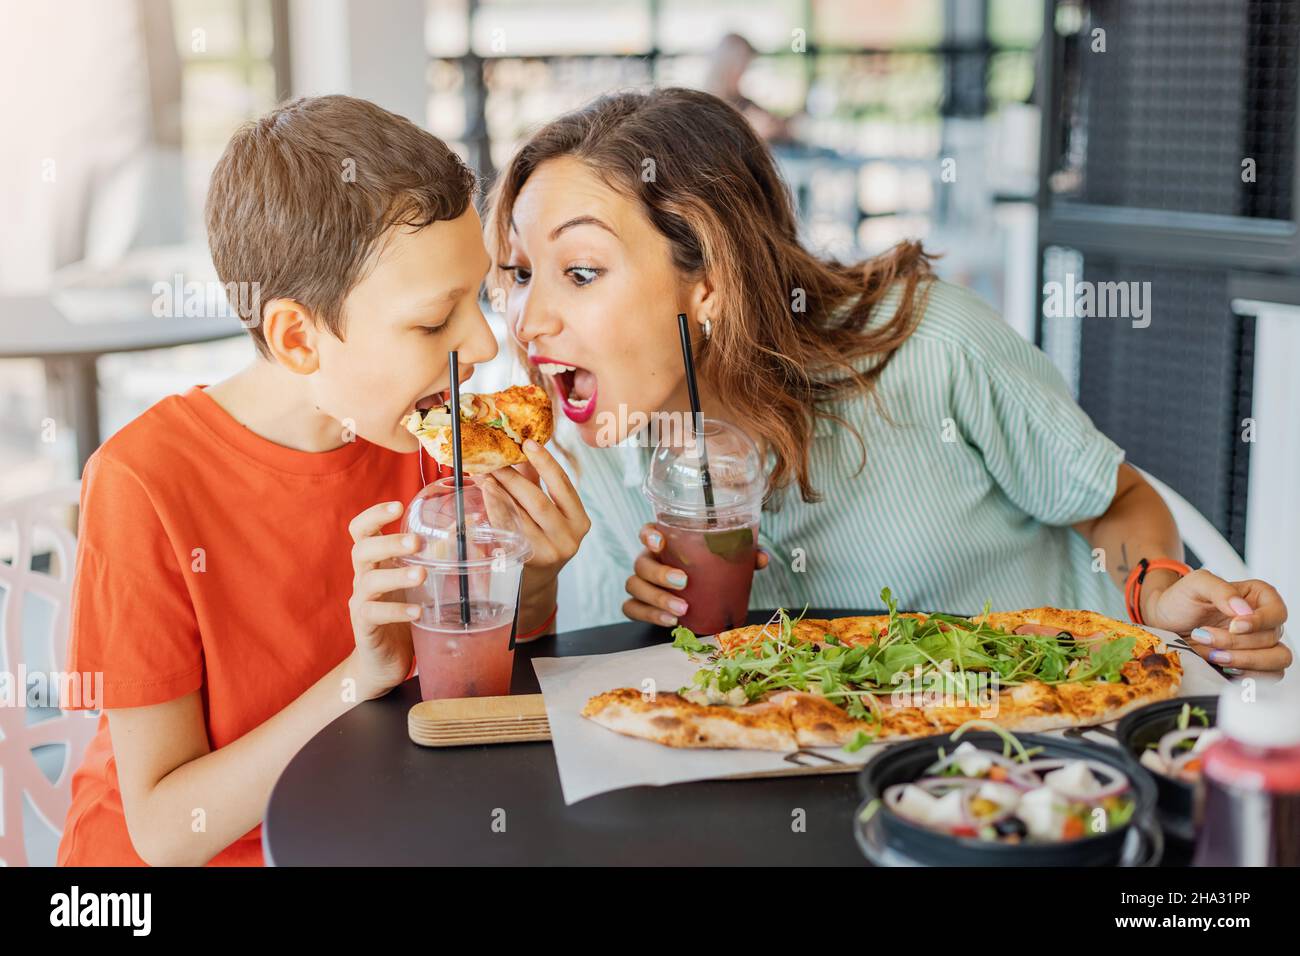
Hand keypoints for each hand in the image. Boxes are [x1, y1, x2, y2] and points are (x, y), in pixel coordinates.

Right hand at [347, 500, 422, 699]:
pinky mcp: (364, 626)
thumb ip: (436, 559)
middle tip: (417, 543)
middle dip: (389, 542)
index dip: (375, 515)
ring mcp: (361, 601)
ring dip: (396, 575)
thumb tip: (467, 529)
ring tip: (421, 575)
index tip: (398, 506)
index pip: (362, 530)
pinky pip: (374, 614)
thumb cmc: (405, 616)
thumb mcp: (421, 585)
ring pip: (368, 581)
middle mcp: (364, 577)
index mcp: (376, 561)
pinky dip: (397, 611)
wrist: (383, 662)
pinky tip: (417, 611)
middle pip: (362, 549)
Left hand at [479, 439, 589, 586]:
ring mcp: (550, 553)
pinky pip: (508, 531)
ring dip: (498, 492)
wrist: (535, 582)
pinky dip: (494, 511)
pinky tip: (485, 497)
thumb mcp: (546, 511)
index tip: (527, 442)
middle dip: (512, 477)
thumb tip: (519, 448)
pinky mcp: (528, 562)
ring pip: (521, 515)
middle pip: (538, 500)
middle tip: (492, 460)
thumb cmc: (540, 540)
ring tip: (482, 475)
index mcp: (579, 520)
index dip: (545, 462)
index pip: (563, 485)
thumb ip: (536, 482)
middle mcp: (569, 537)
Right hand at [622, 522, 769, 625]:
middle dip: (660, 573)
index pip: (647, 532)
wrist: (697, 599)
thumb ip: (742, 556)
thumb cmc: (707, 572)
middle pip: (641, 563)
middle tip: (683, 582)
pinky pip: (632, 609)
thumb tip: (760, 558)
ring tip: (681, 610)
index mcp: (665, 545)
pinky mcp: (639, 605)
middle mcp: (649, 561)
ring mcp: (641, 583)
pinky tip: (670, 621)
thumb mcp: (724, 562)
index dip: (648, 535)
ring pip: (634, 586)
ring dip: (656, 598)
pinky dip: (649, 615)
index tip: (660, 542)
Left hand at [1142, 568, 1290, 673]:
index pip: (1277, 613)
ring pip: (1277, 659)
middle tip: (1205, 637)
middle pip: (1271, 638)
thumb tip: (1243, 609)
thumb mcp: (1195, 584)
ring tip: (1214, 656)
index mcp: (1258, 597)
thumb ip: (1220, 590)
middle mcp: (1264, 621)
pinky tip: (1224, 668)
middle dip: (1237, 642)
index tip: (1234, 626)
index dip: (1259, 622)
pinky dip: (1247, 675)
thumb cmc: (1181, 601)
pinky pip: (1269, 676)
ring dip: (1245, 661)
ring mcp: (1261, 645)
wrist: (1164, 624)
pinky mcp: (1252, 664)